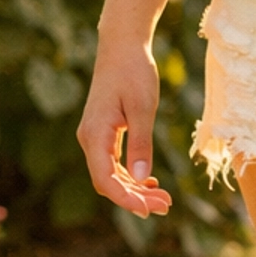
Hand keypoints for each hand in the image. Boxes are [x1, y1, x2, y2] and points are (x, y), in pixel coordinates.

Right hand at [77, 28, 171, 217]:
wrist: (122, 46)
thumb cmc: (134, 72)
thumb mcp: (142, 108)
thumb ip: (141, 144)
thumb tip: (141, 178)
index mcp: (95, 135)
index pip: (105, 180)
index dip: (126, 199)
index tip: (150, 210)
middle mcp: (90, 139)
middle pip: (108, 182)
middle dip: (135, 198)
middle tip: (165, 206)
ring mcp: (95, 137)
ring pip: (111, 174)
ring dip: (135, 188)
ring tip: (163, 198)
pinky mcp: (103, 132)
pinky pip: (113, 163)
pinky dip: (131, 175)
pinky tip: (149, 182)